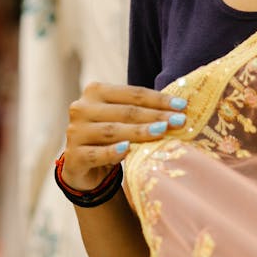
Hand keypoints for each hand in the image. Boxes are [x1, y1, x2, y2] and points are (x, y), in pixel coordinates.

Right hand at [60, 82, 188, 190]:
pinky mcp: (73, 155)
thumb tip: (180, 108)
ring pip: (112, 131)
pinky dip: (112, 151)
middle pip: (126, 111)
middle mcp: (82, 108)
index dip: (159, 99)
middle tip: (179, 121)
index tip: (183, 106)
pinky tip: (127, 149)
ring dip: (139, 132)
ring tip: (162, 132)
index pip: (132, 93)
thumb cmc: (111, 136)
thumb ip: (142, 110)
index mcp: (95, 91)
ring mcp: (75, 132)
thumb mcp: (123, 119)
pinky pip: (96, 153)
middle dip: (156, 116)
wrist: (84, 165)